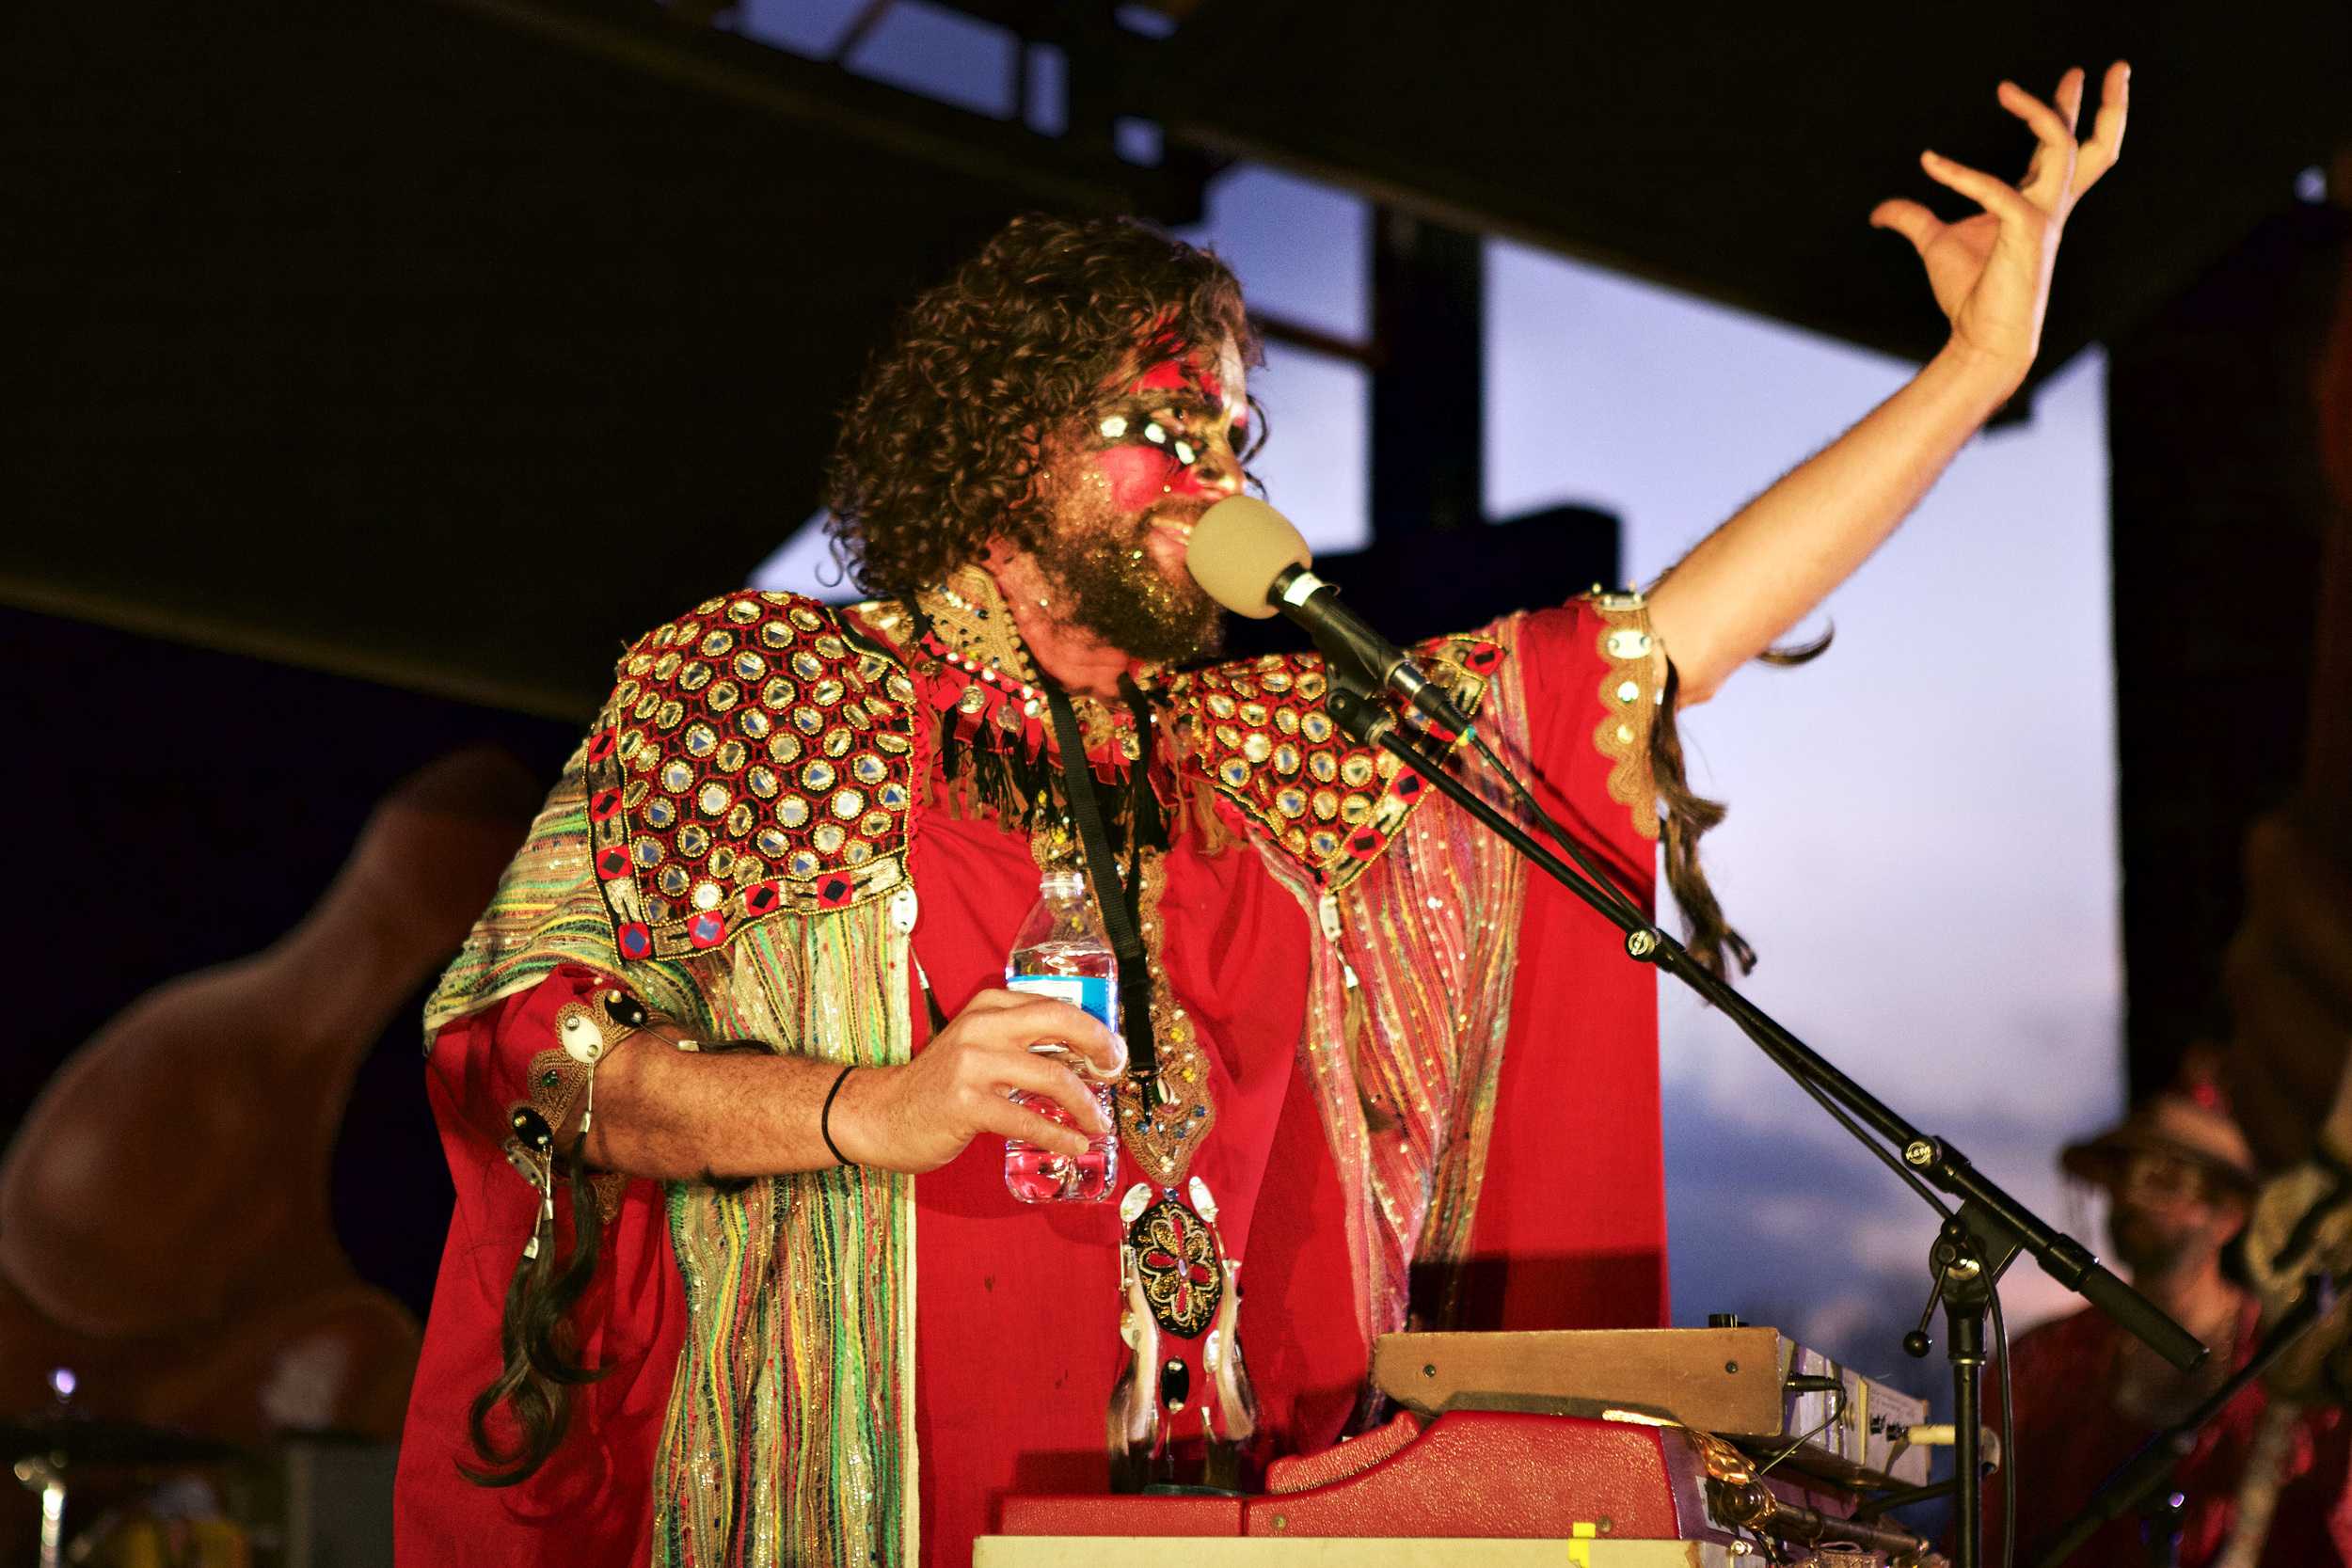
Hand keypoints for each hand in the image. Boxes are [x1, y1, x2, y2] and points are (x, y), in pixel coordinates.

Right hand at [828, 989, 1125, 1173]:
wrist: (880, 1114)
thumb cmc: (938, 1085)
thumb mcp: (977, 1046)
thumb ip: (1018, 1040)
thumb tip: (1081, 1055)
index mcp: (989, 1006)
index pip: (1053, 1005)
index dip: (1092, 1027)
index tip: (1112, 1049)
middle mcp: (982, 1026)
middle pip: (1059, 1023)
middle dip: (1099, 1046)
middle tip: (1116, 1071)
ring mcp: (972, 1063)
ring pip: (1050, 1076)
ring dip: (1084, 1104)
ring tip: (1099, 1123)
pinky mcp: (966, 1102)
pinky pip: (1026, 1119)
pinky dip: (1058, 1135)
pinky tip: (1074, 1145)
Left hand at [1871, 62, 2130, 379]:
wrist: (1981, 342)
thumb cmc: (1969, 295)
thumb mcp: (1935, 245)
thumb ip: (1912, 219)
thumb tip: (1879, 212)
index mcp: (2039, 204)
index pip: (2060, 150)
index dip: (2064, 111)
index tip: (2075, 78)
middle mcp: (2051, 207)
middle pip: (2093, 145)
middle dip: (2108, 104)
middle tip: (2105, 66)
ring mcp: (2044, 218)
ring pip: (2063, 149)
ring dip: (2040, 114)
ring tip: (2005, 88)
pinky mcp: (2026, 233)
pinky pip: (1996, 190)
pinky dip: (1961, 173)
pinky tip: (1930, 163)